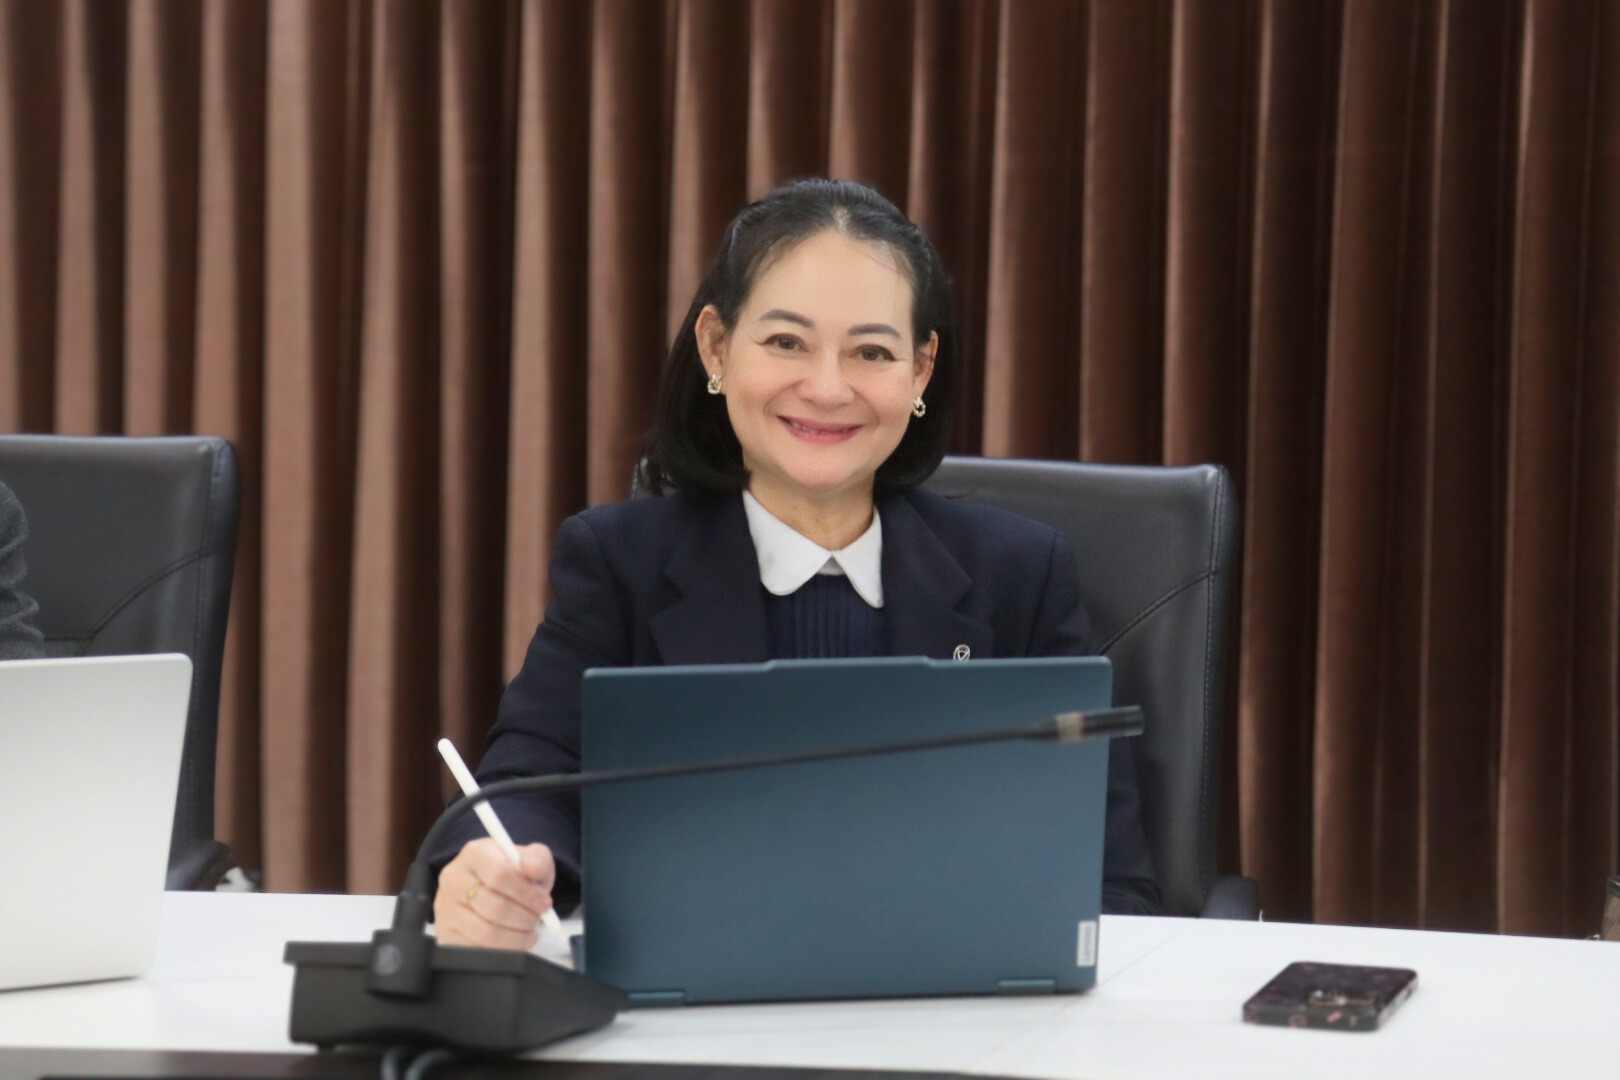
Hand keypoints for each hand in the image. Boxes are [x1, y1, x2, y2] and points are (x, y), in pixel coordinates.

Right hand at [433, 838, 555, 950]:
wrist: (490, 886)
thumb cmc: (514, 872)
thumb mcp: (531, 859)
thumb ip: (538, 860)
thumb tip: (533, 868)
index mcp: (474, 853)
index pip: (500, 874)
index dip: (527, 893)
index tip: (545, 903)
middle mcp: (453, 879)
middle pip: (494, 907)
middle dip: (524, 918)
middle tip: (538, 919)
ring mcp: (445, 908)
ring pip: (486, 933)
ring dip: (516, 937)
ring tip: (529, 931)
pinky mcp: (445, 933)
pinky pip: (477, 950)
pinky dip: (502, 950)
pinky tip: (514, 941)